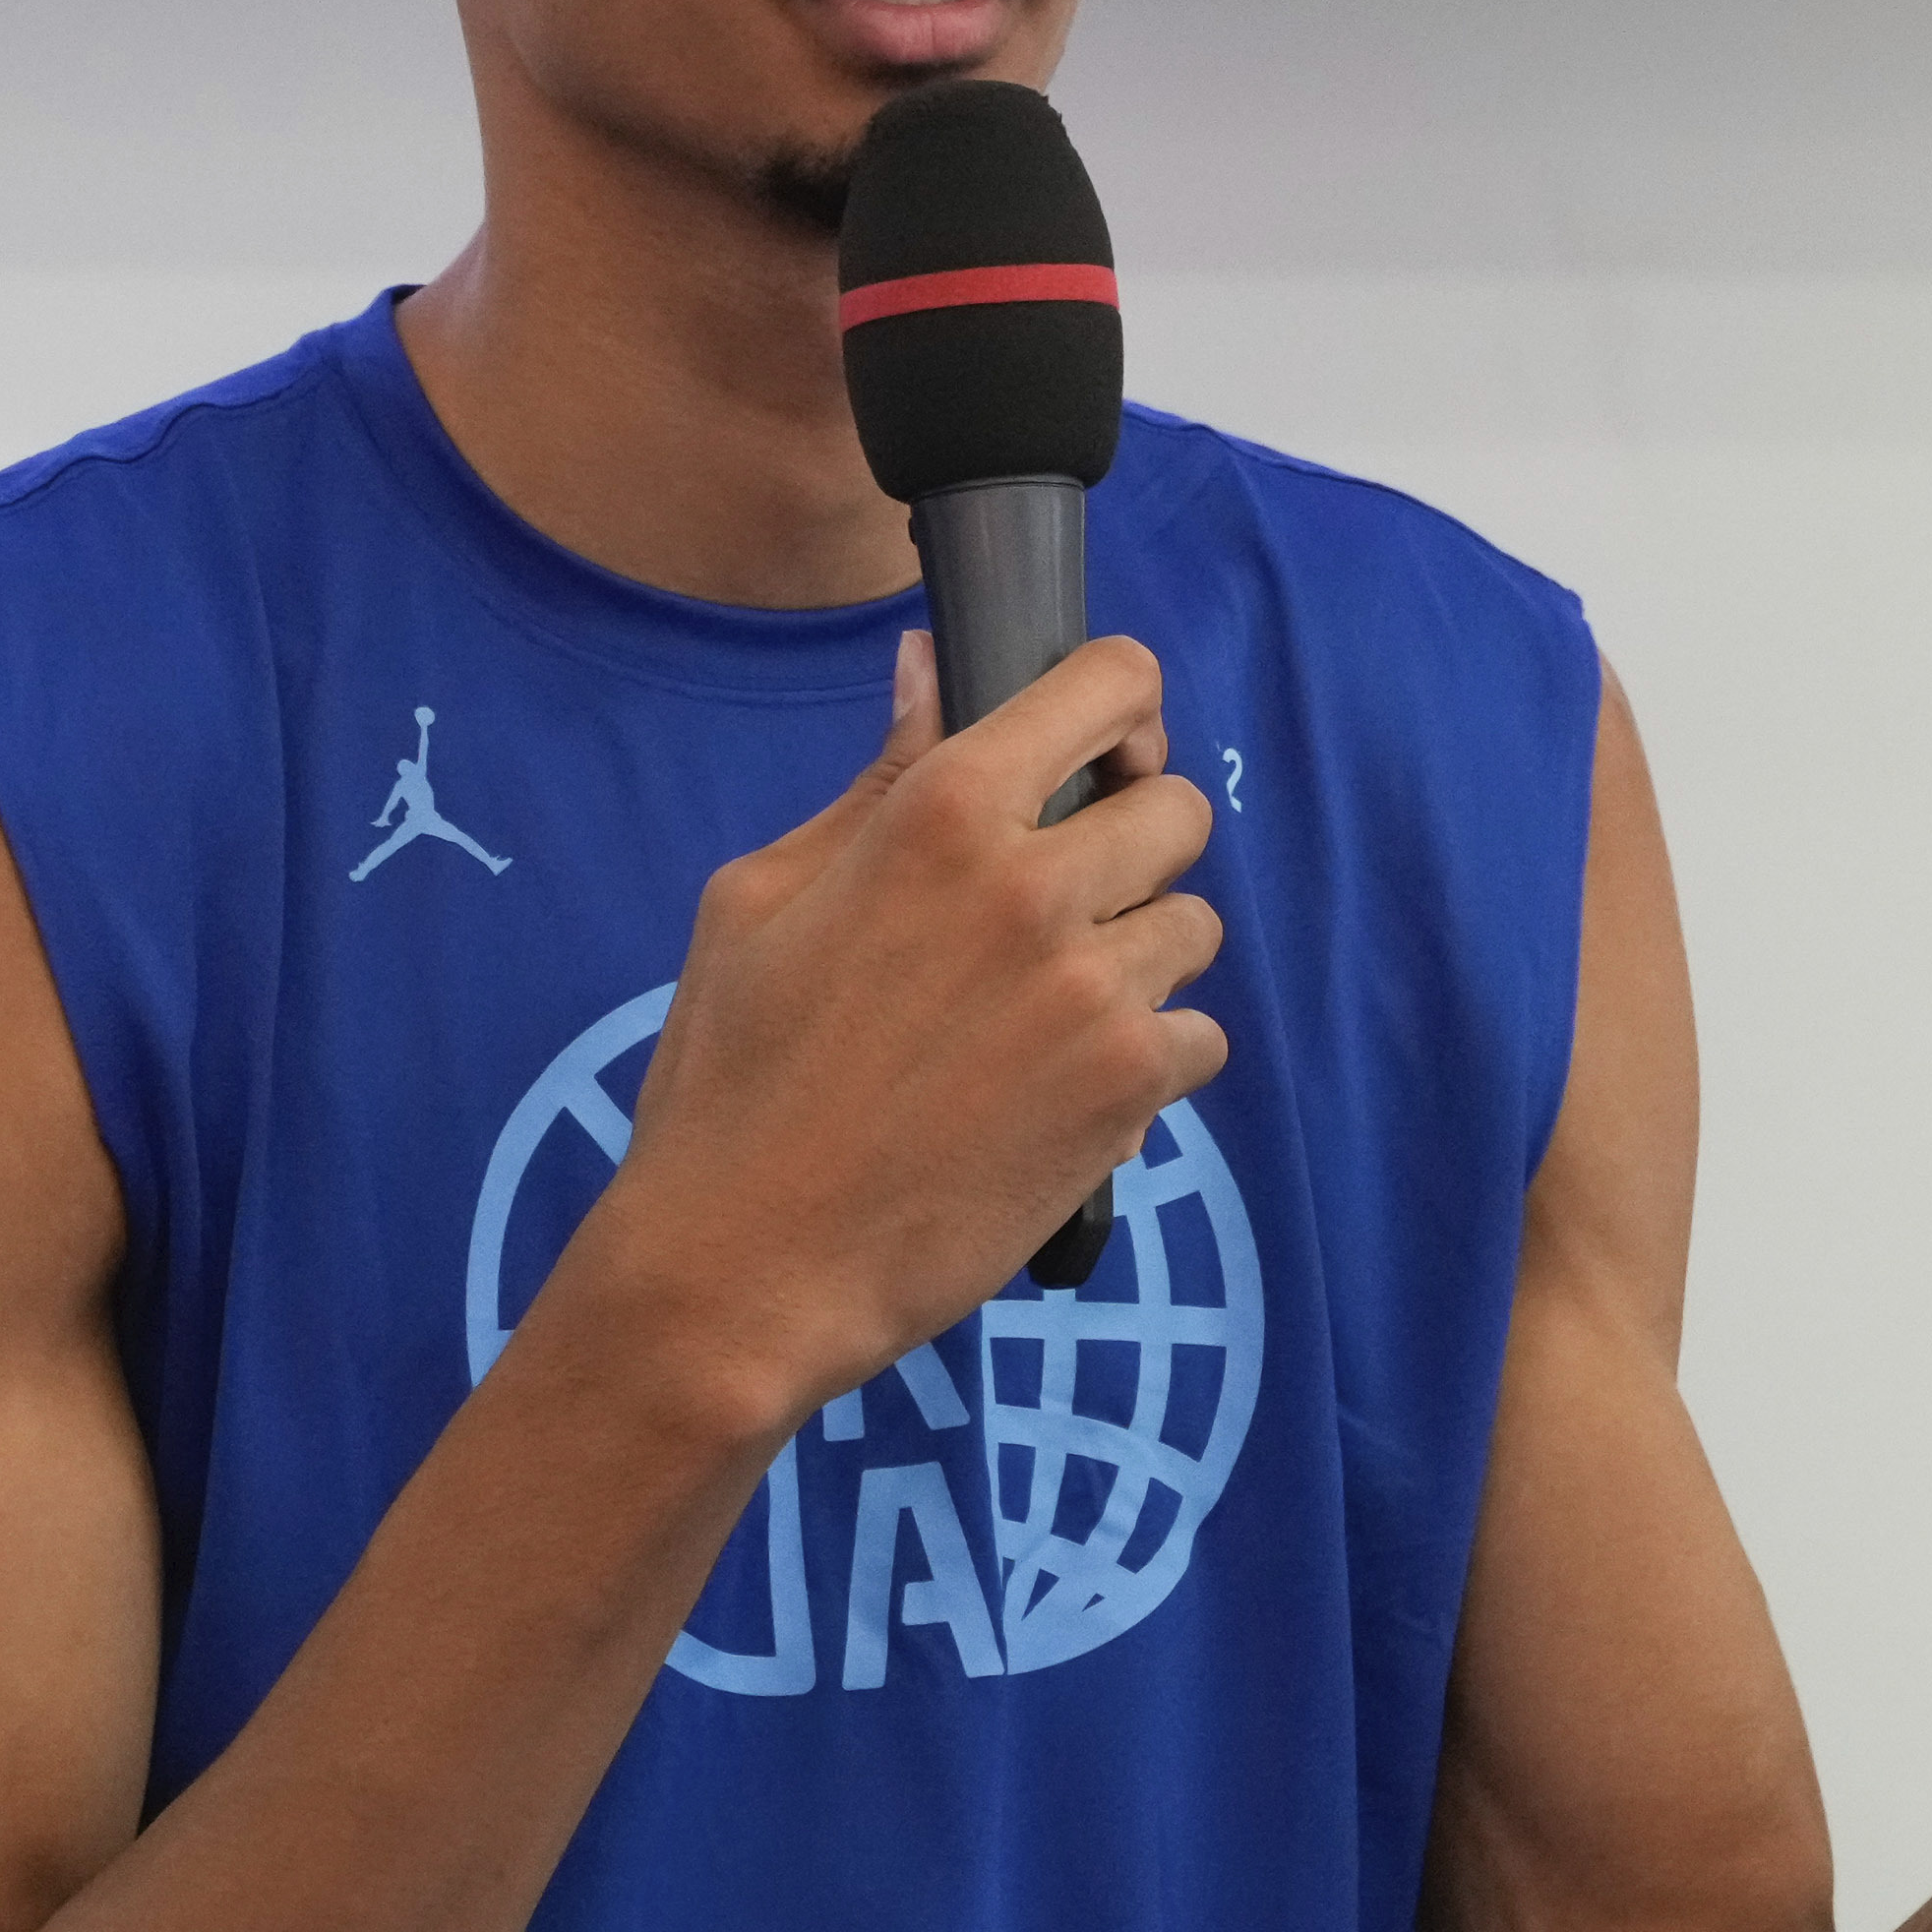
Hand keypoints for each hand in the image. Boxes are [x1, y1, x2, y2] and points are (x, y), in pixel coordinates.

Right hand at [559, 629, 1228, 1438]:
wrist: (747, 1265)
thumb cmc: (731, 1077)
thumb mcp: (764, 897)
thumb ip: (875, 780)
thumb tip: (928, 667)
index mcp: (940, 810)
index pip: (1108, 685)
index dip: (1121, 706)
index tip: (1100, 747)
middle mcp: (1035, 883)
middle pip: (1177, 807)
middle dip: (1134, 843)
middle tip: (1068, 900)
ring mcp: (1094, 990)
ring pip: (1196, 928)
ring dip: (1142, 959)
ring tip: (1053, 1013)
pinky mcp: (1128, 1090)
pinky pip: (1200, 1038)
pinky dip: (1150, 1064)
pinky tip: (1065, 1093)